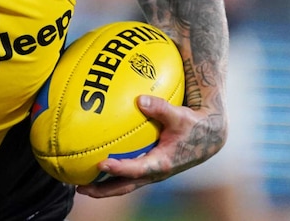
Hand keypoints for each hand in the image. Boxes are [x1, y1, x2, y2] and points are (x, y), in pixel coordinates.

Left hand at [76, 95, 224, 196]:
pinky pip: (127, 175)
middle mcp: (155, 172)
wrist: (208, 136)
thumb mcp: (180, 115)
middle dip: (103, 190)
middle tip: (81, 188)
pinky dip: (111, 175)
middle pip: (125, 186)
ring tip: (81, 185)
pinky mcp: (149, 168)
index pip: (136, 169)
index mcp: (162, 163)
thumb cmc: (193, 125)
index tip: (101, 164)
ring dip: (103, 186)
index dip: (119, 168)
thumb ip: (160, 108)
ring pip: (124, 184)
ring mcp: (151, 172)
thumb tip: (140, 99)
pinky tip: (94, 167)